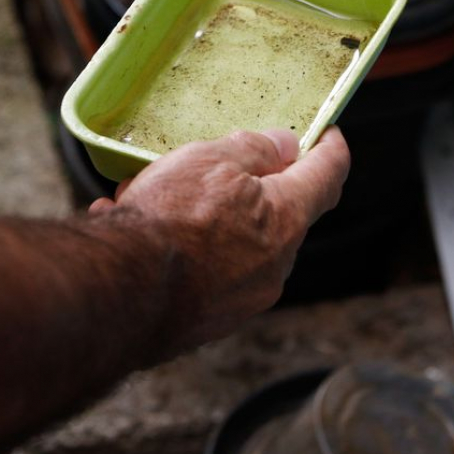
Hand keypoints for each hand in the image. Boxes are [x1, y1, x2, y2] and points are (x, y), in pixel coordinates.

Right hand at [89, 126, 349, 349]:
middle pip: (278, 212)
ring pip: (234, 242)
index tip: (327, 133)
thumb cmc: (170, 221)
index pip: (328, 175)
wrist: (122, 294)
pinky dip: (181, 250)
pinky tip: (136, 232)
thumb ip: (255, 149)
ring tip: (151, 198)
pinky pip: (204, 271)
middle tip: (211, 164)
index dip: (330, 148)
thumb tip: (284, 145)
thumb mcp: (211, 160)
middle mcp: (276, 265)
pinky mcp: (211, 320)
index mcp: (287, 218)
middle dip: (248, 186)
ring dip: (204, 217)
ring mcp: (245, 298)